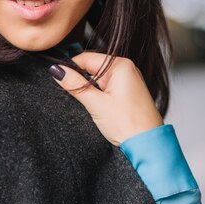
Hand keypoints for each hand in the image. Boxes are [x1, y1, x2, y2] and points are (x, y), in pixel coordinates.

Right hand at [49, 52, 163, 145]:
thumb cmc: (129, 125)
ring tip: (85, 102)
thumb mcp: (96, 104)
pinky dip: (96, 93)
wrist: (148, 145)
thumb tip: (57, 71)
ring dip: (87, 88)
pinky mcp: (127, 93)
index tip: (57, 77)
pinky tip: (94, 105)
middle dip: (78, 78)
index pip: (86, 58)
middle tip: (67, 92)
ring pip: (97, 78)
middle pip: (91, 66)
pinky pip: (105, 86)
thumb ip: (74, 85)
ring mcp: (127, 81)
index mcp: (120, 65)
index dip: (69, 67)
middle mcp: (126, 69)